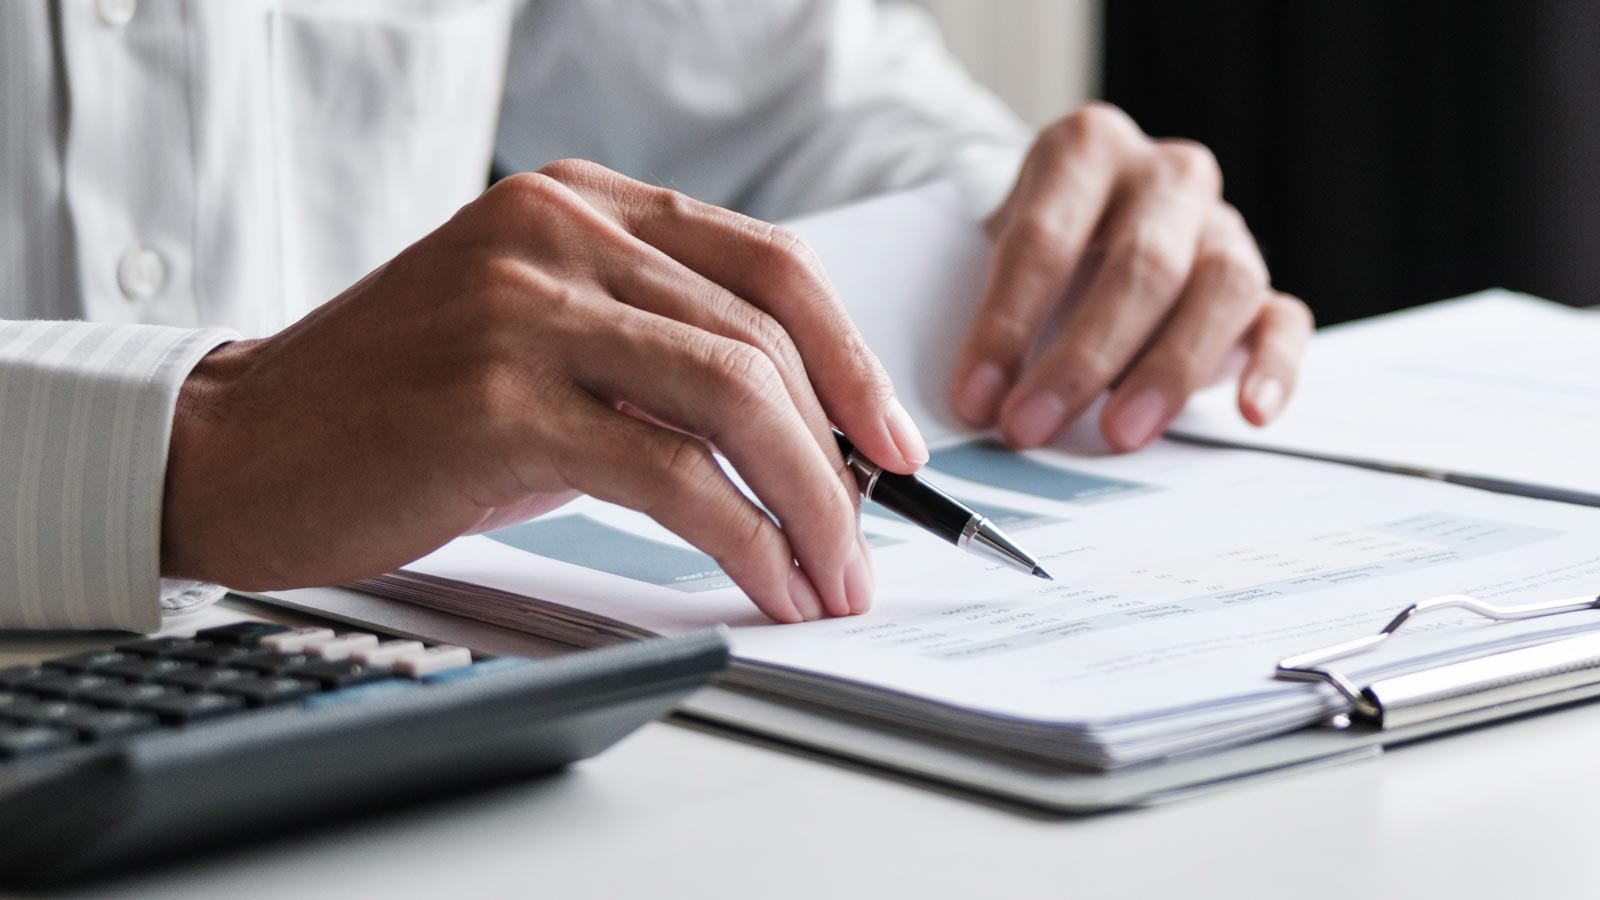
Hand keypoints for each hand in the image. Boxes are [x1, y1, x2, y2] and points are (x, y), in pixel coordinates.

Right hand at [161, 160, 928, 623]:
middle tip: (866, 543)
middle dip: (843, 456)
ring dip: (811, 503)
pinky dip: (742, 537)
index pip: (769, 264)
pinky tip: (765, 582)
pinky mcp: (498, 399)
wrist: (239, 448)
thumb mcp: (540, 348)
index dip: (853, 358)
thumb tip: (800, 442)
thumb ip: (655, 363)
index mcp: (579, 204)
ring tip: (831, 578)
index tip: (894, 442)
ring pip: (736, 395)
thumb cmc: (398, 408)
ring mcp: (525, 306)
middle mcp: (556, 231)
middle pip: (766, 336)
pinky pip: (671, 472)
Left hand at [949, 102, 1312, 450]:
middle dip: (1081, 358)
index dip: (1006, 324)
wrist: (1086, 222)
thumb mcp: (988, 251)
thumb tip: (975, 402)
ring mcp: (1222, 225)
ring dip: (1169, 369)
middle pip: (1141, 264)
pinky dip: (1272, 368)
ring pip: (1223, 286)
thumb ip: (988, 312)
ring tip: (1120, 433)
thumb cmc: (1032, 246)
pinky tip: (1248, 412)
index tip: (976, 396)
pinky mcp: (1263, 284)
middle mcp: (1164, 176)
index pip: (1045, 237)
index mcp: (1085, 149)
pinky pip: (1284, 319)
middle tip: (1032, 426)